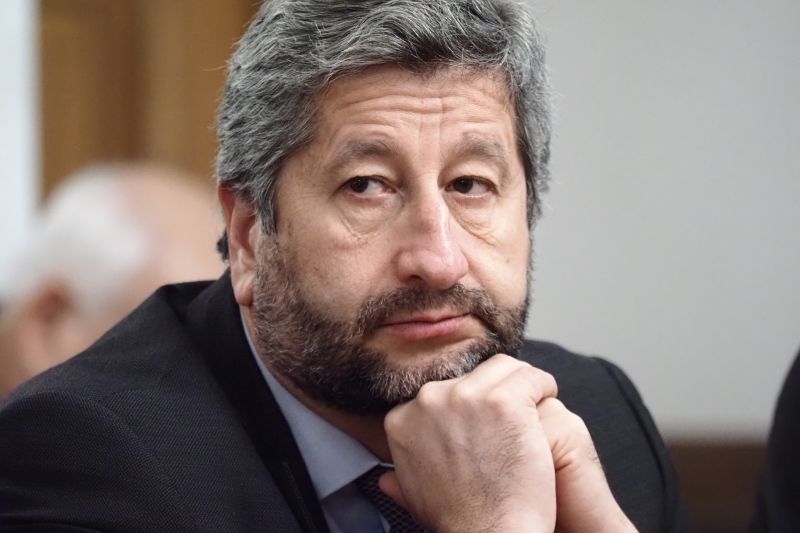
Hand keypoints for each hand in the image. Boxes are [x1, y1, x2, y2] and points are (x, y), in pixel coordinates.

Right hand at [380, 354, 637, 532]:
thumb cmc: (460, 520)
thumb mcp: (415, 493)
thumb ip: (402, 473)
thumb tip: (386, 479)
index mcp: (403, 417)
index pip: (445, 389)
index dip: (471, 408)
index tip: (484, 430)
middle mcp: (428, 399)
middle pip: (474, 374)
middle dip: (496, 394)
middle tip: (512, 424)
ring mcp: (465, 396)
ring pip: (505, 368)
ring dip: (522, 387)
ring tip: (533, 413)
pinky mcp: (504, 401)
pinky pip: (533, 378)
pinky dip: (544, 389)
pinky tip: (546, 407)